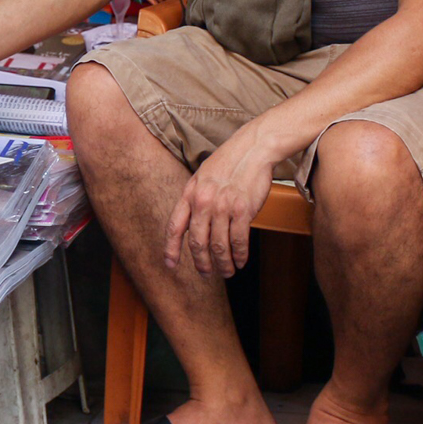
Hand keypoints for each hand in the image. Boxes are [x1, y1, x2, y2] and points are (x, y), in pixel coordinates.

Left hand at [165, 125, 282, 277]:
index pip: (175, 226)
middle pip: (196, 242)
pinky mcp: (243, 210)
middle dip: (200, 262)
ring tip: (226, 272)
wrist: (252, 149)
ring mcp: (222, 206)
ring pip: (219, 245)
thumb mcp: (201, 178)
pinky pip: (239, 240)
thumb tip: (193, 223)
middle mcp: (202, 202)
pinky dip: (240, 255)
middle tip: (205, 274)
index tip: (170, 264)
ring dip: (223, 264)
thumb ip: (195, 200)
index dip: (171, 248)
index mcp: (189, 194)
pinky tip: (241, 261)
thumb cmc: (228, 164)